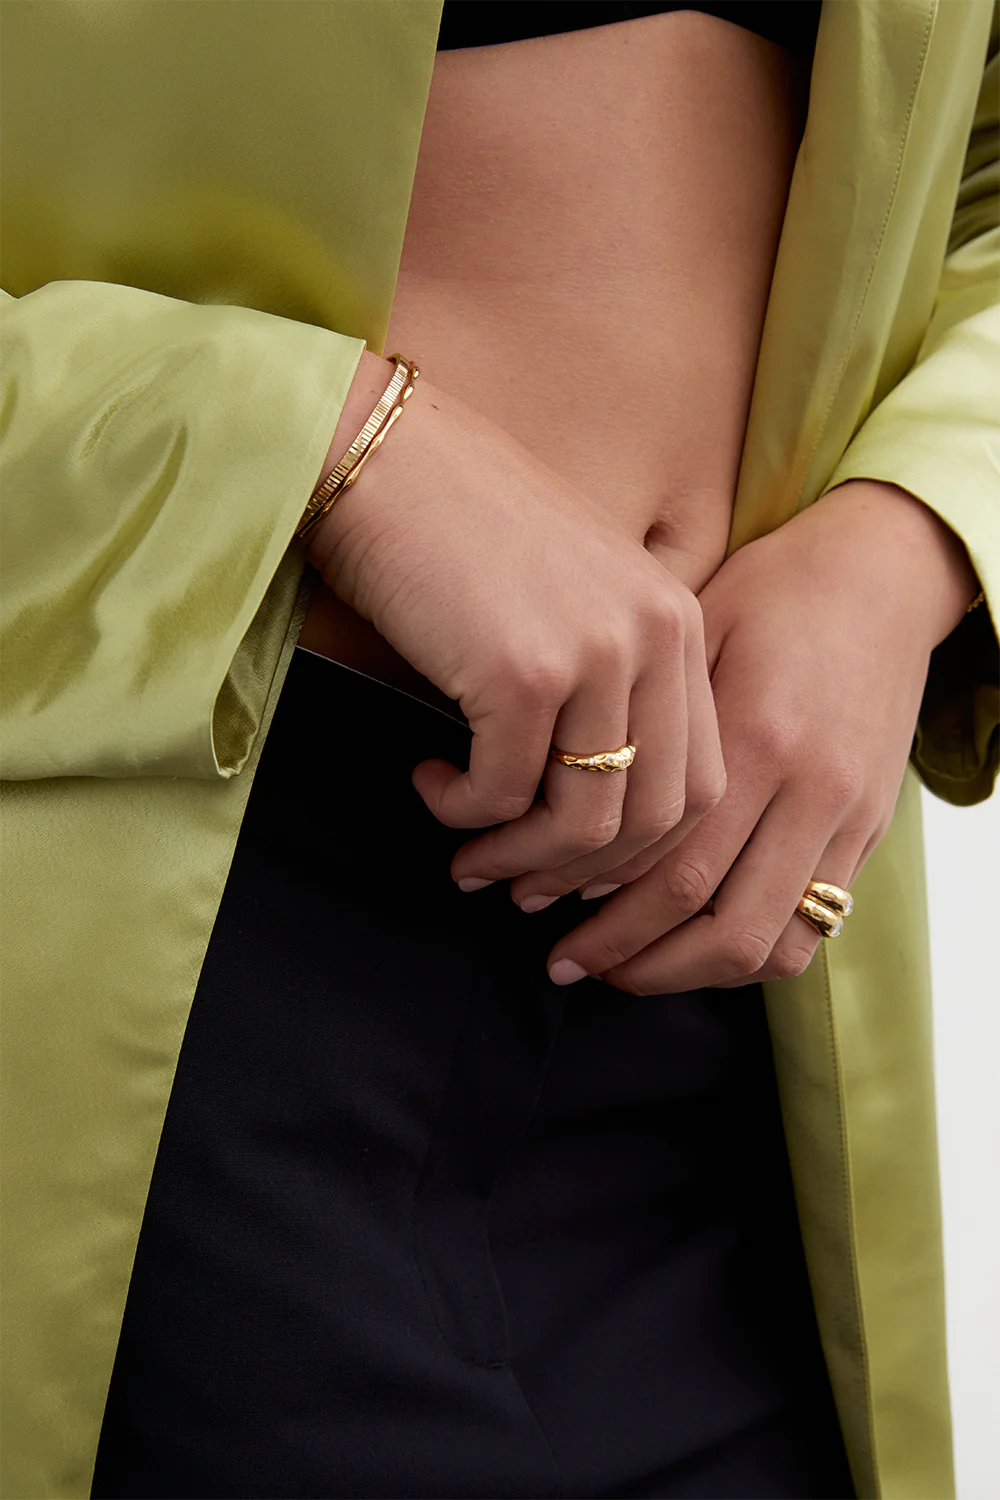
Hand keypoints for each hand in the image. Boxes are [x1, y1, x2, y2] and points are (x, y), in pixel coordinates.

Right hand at [307, 354, 724, 883]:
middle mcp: (654, 636)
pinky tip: (428, 780)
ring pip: (585, 821)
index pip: (699, 783)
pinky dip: (462, 809)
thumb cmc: (463, 532)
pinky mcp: (521, 671)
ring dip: (520, 858)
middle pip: (655, 817)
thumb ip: (605, 689)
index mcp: (677, 622)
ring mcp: (593, 653)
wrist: (384, 457)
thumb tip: (584, 814)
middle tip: (522, 891)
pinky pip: (503, 792)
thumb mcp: (571, 601)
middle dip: (584, 873)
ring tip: (467, 852)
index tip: (580, 870)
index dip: (640, 850)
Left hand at [541, 480, 979, 989]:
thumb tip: (574, 813)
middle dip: (630, 959)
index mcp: (760, 737)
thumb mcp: (696, 632)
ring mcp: (849, 818)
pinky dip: (747, 956)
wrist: (880, 571)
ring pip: (772, 947)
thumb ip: (650, 725)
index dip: (597, 908)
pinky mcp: (870, 830)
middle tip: (566, 960)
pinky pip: (814, 929)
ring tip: (624, 965)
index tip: (530, 907)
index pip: (674, 868)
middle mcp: (813, 791)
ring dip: (688, 973)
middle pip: (719, 926)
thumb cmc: (769, 591)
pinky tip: (691, 944)